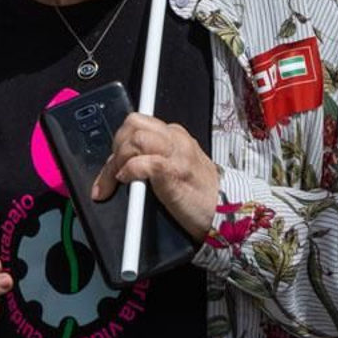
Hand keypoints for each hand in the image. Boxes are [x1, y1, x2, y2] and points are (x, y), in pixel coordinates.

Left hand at [92, 113, 218, 242]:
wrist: (226, 213)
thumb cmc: (199, 196)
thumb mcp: (175, 168)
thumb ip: (152, 158)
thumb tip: (119, 165)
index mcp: (175, 135)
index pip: (137, 124)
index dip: (119, 142)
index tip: (111, 165)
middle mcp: (176, 139)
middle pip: (133, 123)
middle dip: (115, 147)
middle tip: (112, 174)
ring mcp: (177, 154)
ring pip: (136, 137)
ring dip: (119, 159)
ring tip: (118, 180)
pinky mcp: (175, 172)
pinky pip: (143, 161)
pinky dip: (129, 171)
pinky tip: (128, 182)